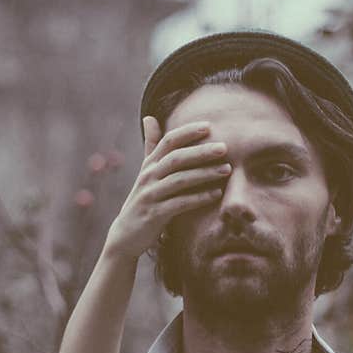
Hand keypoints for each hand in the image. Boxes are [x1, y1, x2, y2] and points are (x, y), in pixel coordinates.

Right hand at [103, 116, 229, 261]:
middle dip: (201, 151)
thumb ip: (152, 146)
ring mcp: (150, 195)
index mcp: (149, 165)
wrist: (125, 235)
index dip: (188, 132)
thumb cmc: (143, 200)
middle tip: (225, 147)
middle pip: (176, 158)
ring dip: (205, 174)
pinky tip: (216, 194)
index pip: (168, 141)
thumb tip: (150, 117)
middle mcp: (148, 177)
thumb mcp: (146, 172)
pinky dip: (199, 198)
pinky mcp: (154, 214)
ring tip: (227, 170)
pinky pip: (179, 204)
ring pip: (179, 180)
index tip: (209, 126)